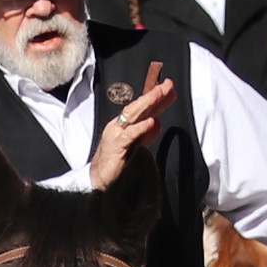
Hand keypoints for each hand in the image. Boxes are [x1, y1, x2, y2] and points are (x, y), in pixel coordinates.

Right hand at [88, 68, 175, 188]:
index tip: (169, 88)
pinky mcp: (115, 147)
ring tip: (160, 94)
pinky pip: (129, 135)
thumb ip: (145, 134)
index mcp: (124, 126)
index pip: (142, 108)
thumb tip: (157, 123)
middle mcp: (119, 126)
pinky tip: (151, 121)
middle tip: (168, 85)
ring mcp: (116, 135)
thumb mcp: (134, 146)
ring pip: (133, 115)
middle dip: (154, 94)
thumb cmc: (114, 163)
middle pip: (138, 107)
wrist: (97, 181)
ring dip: (147, 103)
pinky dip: (140, 128)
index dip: (156, 97)